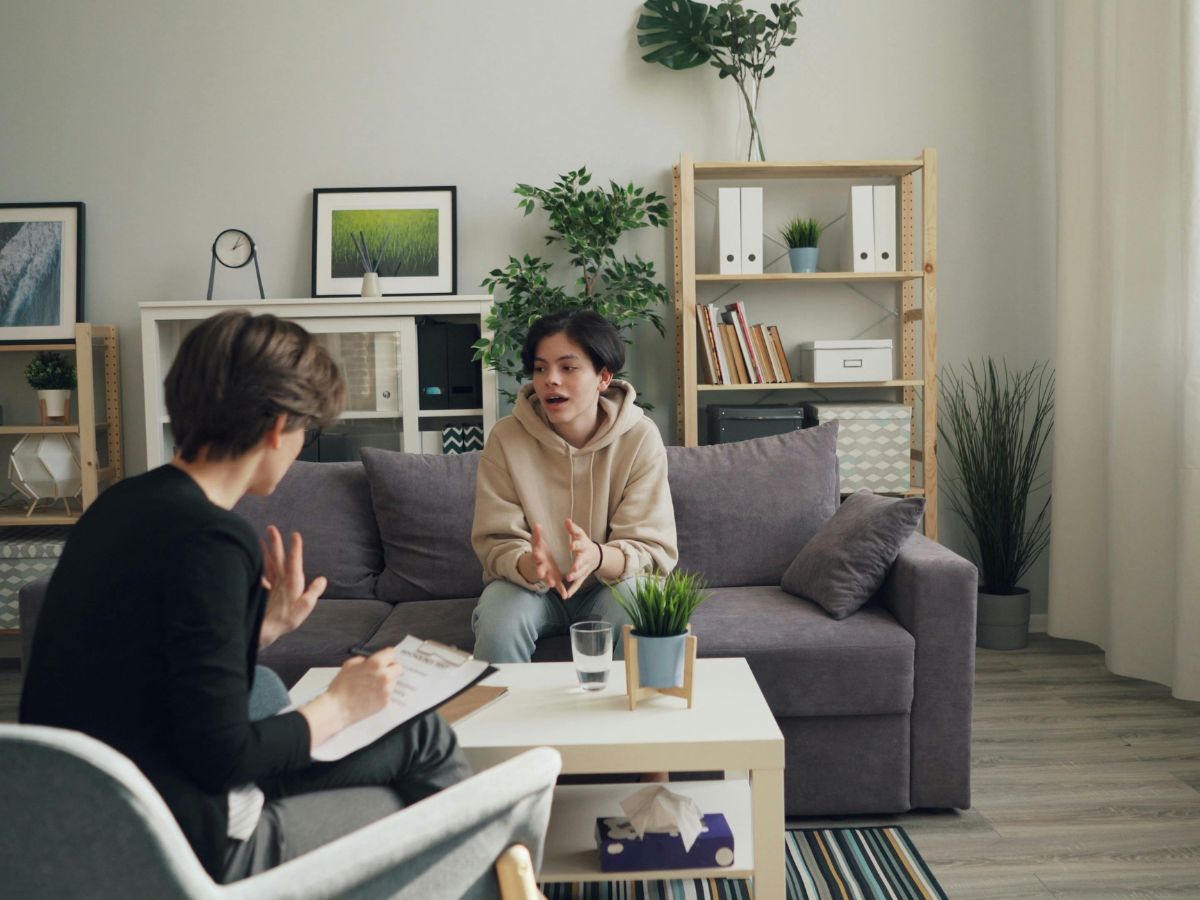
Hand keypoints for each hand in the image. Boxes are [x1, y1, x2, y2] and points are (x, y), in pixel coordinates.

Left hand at [258, 525, 325, 648]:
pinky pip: (262, 575)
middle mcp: (281, 579)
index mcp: (292, 581)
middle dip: (275, 541)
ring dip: (265, 550)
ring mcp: (272, 584)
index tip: (295, 534)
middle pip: (278, 557)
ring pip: (268, 563)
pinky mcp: (265, 591)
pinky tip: (255, 564)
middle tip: (271, 528)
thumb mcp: (306, 605)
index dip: (296, 547)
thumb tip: (322, 579)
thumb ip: (314, 590)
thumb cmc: (287, 618)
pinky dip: (259, 567)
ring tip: (261, 540)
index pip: (295, 560)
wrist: (266, 628)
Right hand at [327, 646, 400, 724]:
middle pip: (398, 667)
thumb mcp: (349, 664)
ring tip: (372, 686)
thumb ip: (365, 659)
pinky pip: (389, 694)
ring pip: (394, 681)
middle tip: (381, 671)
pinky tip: (371, 695)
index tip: (385, 657)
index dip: (386, 655)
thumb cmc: (340, 688)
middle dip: (390, 668)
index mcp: (375, 664)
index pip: (392, 653)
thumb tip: (372, 659)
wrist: (337, 709)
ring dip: (387, 681)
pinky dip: (383, 693)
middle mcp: (384, 677)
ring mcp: (386, 691)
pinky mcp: (386, 703)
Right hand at [520, 523, 566, 594]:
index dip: (536, 555)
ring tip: (552, 584)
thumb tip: (537, 524)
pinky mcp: (554, 579)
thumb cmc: (540, 551)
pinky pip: (559, 586)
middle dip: (540, 571)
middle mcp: (542, 567)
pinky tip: (566, 596)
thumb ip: (538, 535)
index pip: (536, 555)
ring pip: (548, 579)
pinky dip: (562, 591)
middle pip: (540, 569)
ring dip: (550, 582)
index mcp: (539, 557)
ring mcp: (548, 574)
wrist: (539, 563)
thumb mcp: (538, 542)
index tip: (537, 555)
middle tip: (541, 574)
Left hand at [560, 518, 600, 598]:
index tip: (571, 545)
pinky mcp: (583, 576)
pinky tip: (567, 596)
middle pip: (581, 562)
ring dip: (575, 576)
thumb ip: (573, 529)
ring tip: (568, 578)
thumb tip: (566, 520)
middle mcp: (585, 558)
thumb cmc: (585, 543)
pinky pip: (578, 583)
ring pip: (580, 573)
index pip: (580, 545)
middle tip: (573, 568)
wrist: (597, 556)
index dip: (576, 545)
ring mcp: (585, 568)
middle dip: (577, 565)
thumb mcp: (580, 535)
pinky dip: (573, 589)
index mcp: (584, 547)